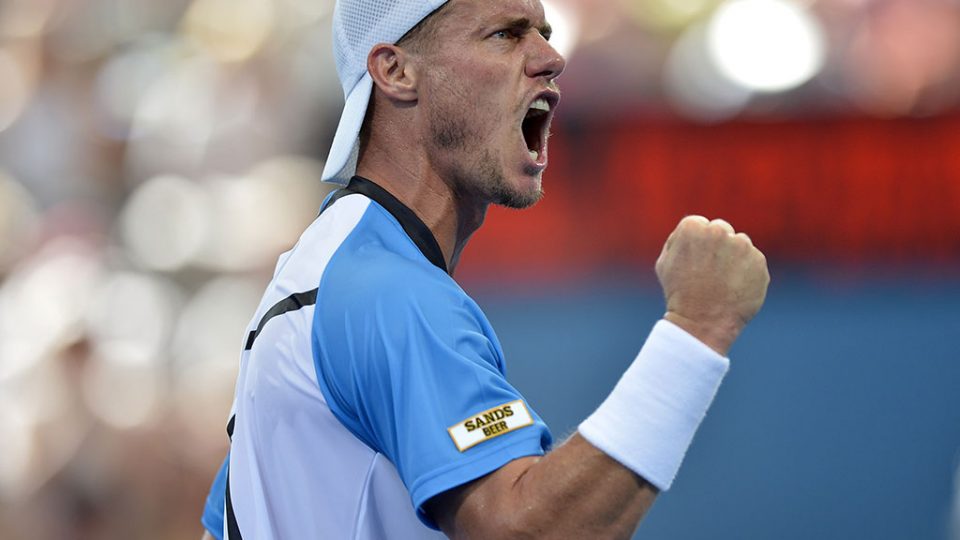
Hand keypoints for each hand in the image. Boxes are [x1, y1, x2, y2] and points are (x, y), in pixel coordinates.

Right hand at [655, 215, 769, 354]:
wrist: (702, 322)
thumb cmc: (679, 293)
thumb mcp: (665, 262)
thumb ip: (679, 240)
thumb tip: (694, 230)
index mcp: (692, 227)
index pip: (701, 225)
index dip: (698, 245)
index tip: (696, 262)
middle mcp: (719, 230)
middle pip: (722, 230)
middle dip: (718, 246)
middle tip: (710, 272)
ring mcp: (742, 245)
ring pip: (740, 245)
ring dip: (734, 258)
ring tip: (722, 283)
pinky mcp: (758, 261)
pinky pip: (753, 262)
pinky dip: (747, 273)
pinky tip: (735, 288)